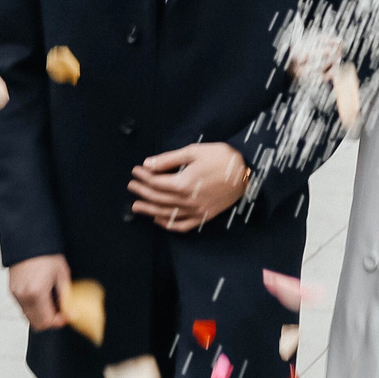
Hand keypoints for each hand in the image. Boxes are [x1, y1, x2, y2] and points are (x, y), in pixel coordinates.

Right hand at [7, 253, 72, 331]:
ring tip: (51, 301)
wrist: (28, 240)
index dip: (58, 322)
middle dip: (50, 320)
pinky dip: (33, 307)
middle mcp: (23, 296)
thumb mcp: (62, 274)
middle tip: (60, 312)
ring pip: (29, 316)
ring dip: (41, 314)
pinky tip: (42, 296)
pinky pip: (23, 307)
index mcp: (36, 293)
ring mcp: (16, 294)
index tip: (66, 315)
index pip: (46, 321)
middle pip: (36, 323)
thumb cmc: (46, 254)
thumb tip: (71, 312)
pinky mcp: (12, 290)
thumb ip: (65, 297)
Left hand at [128, 142, 251, 230]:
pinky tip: (158, 219)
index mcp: (184, 183)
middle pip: (158, 198)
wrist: (247, 171)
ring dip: (149, 210)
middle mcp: (187, 200)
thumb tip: (147, 164)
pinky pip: (182, 225)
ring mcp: (196, 211)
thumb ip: (168, 160)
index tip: (136, 171)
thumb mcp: (193, 151)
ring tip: (136, 207)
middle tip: (131, 186)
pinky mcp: (204, 216)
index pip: (156, 182)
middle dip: (142, 192)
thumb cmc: (221, 157)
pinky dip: (168, 224)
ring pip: (167, 214)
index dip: (143, 177)